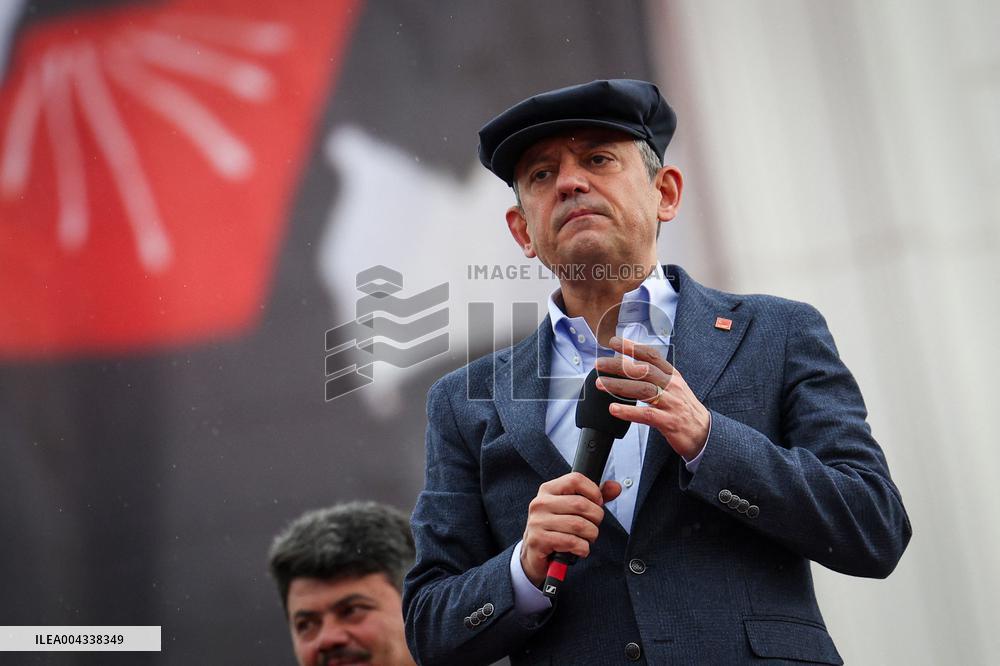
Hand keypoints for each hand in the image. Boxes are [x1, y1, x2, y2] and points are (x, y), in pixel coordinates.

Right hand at [520, 472, 621, 586]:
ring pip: (578, 525)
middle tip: (593, 526)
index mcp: (548, 490)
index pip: (575, 479)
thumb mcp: (573, 509)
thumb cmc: (557, 528)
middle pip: (580, 504)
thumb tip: (615, 487)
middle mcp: (540, 503)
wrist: (534, 554)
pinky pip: (571, 542)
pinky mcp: (538, 540)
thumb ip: (595, 497)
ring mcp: (537, 521)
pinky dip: (582, 548)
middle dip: (595, 518)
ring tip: (587, 538)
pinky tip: (580, 549)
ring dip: (591, 535)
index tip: (597, 503)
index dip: (593, 491)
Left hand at [594, 336, 710, 460]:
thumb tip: (630, 365)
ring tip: (600, 384)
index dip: (632, 347)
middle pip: (643, 371)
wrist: (705, 433)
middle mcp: (672, 386)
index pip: (651, 356)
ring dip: (618, 386)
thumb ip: (655, 377)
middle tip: (599, 364)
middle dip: (619, 366)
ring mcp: (671, 403)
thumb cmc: (684, 409)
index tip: (614, 342)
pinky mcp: (669, 422)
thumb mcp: (674, 387)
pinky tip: (614, 409)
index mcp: (672, 376)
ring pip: (642, 390)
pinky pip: (646, 414)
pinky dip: (628, 411)